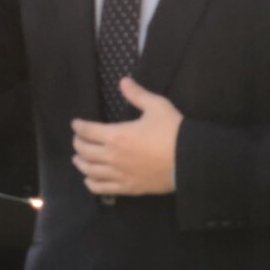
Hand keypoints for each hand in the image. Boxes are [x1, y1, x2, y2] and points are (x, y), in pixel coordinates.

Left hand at [71, 78, 181, 195]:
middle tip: (78, 139)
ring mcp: (119, 174)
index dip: (79, 126)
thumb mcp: (157, 106)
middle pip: (84, 150)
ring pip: (89, 170)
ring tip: (78, 158)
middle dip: (78, 143)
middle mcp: (112, 156)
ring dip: (80, 163)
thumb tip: (123, 81)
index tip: (76, 124)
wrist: (192, 160)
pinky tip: (89, 179)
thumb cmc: (173, 132)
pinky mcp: (128, 188)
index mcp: (116, 135)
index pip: (87, 130)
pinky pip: (102, 188)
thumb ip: (137, 94)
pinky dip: (91, 183)